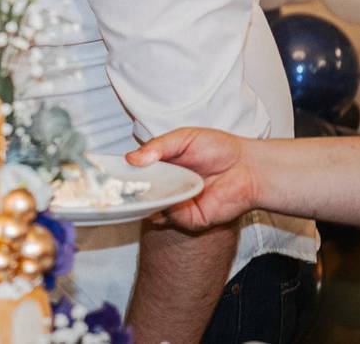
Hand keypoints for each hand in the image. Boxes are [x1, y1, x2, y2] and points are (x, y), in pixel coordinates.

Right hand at [128, 127, 259, 230]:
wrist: (248, 168)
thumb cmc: (219, 149)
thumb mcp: (183, 138)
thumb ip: (157, 147)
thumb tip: (131, 158)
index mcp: (162, 168)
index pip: (136, 174)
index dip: (124, 173)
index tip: (111, 171)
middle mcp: (167, 188)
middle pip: (141, 193)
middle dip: (129, 190)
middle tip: (118, 185)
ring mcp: (177, 205)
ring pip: (152, 208)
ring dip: (146, 200)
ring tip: (142, 189)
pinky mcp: (190, 219)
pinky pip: (170, 218)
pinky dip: (165, 210)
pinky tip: (165, 199)